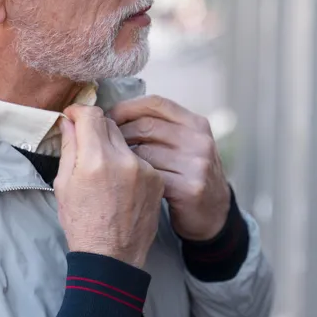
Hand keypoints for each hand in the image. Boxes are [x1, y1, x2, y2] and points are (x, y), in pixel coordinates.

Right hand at [55, 105, 163, 268]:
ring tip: (105, 168)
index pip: (92, 115)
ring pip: (127, 141)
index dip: (80, 112)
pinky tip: (121, 181)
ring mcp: (144, 169)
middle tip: (86, 140)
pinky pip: (140, 158)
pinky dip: (129, 162)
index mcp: (96, 160)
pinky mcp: (157, 178)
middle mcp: (124, 159)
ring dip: (114, 146)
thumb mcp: (64, 185)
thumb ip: (69, 148)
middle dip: (96, 128)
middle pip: (110, 124)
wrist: (112, 257)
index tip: (74, 117)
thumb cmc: (82, 223)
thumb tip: (70, 122)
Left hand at [109, 96, 230, 240]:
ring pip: (144, 152)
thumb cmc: (189, 173)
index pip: (156, 103)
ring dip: (123, 157)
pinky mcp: (189, 188)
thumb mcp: (186, 143)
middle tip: (104, 142)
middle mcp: (199, 140)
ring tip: (113, 163)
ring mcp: (196, 164)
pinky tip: (128, 181)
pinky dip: (134, 177)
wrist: (213, 213)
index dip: (127, 107)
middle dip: (119, 132)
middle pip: (146, 125)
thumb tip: (118, 112)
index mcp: (196, 124)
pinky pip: (150, 176)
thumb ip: (162, 126)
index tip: (108, 116)